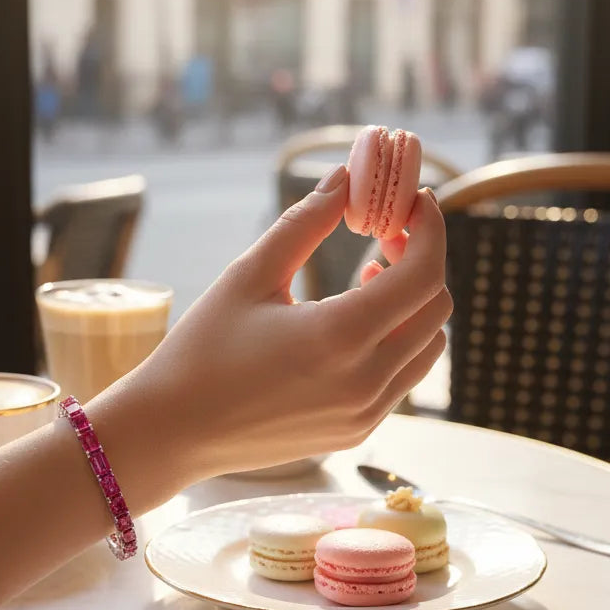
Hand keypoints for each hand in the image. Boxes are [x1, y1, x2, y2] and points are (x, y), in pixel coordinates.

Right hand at [128, 166, 451, 477]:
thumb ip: (303, 223)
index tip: (413, 202)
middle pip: (436, 307)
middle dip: (422, 260)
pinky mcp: (356, 431)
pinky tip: (355, 324)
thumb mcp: (248, 277)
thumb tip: (344, 177)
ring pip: (429, 346)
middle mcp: (364, 380)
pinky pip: (403, 377)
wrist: (173, 432)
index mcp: (338, 335)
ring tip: (366, 280)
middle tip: (384, 235)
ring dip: (413, 304)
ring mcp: (365, 413)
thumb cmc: (201, 350)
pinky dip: (398, 341)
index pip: (423, 274)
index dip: (429, 228)